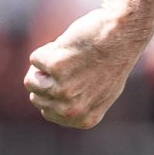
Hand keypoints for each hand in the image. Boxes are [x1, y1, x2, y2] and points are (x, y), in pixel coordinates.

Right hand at [24, 5, 146, 128]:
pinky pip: (35, 59)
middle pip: (36, 98)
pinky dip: (49, 49)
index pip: (47, 112)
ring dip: (46, 65)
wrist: (123, 34)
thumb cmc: (113, 59)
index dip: (56, 91)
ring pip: (30, 81)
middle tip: (75, 65)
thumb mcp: (102, 92)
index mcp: (83, 119)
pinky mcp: (56, 67)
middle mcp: (72, 110)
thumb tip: (51, 105)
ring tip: (72, 57)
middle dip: (48, 79)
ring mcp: (63, 89)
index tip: (75, 79)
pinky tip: (72, 47)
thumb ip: (79, 103)